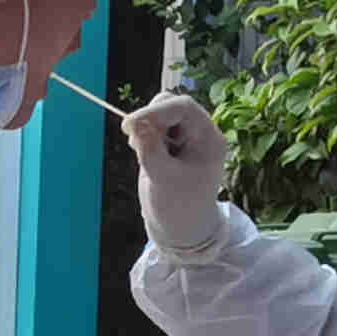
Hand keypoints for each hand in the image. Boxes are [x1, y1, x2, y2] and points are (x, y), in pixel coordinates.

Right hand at [121, 92, 227, 253]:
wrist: (181, 228)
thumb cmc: (178, 208)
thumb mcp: (162, 179)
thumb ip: (149, 149)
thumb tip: (134, 122)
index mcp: (209, 138)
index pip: (183, 108)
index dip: (154, 111)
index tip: (128, 124)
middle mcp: (200, 133)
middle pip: (172, 106)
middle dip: (149, 119)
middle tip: (134, 143)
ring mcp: (186, 138)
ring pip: (161, 115)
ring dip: (146, 129)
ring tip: (144, 156)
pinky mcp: (171, 145)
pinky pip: (154, 128)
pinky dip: (144, 137)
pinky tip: (146, 158)